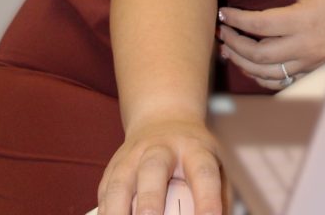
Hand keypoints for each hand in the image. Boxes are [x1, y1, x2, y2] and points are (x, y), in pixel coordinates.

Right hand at [97, 116, 225, 214]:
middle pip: (154, 168)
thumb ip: (220, 197)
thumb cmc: (194, 155)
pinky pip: (104, 193)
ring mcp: (133, 156)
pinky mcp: (112, 168)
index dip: (207, 201)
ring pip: (120, 182)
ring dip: (117, 211)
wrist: (163, 119)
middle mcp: (161, 148)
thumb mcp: (216, 165)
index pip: (203, 174)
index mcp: (194, 149)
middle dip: (150, 200)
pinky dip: (106, 213)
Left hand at [217, 0, 324, 89]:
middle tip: (222, 33)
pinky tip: (251, 66)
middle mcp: (304, 45)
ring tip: (228, 50)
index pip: (260, 24)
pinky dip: (262, 77)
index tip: (224, 13)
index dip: (236, 20)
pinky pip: (281, 81)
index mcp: (303, 20)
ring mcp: (309, 62)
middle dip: (234, 44)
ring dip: (243, 63)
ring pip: (267, 72)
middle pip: (258, 54)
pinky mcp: (312, 70)